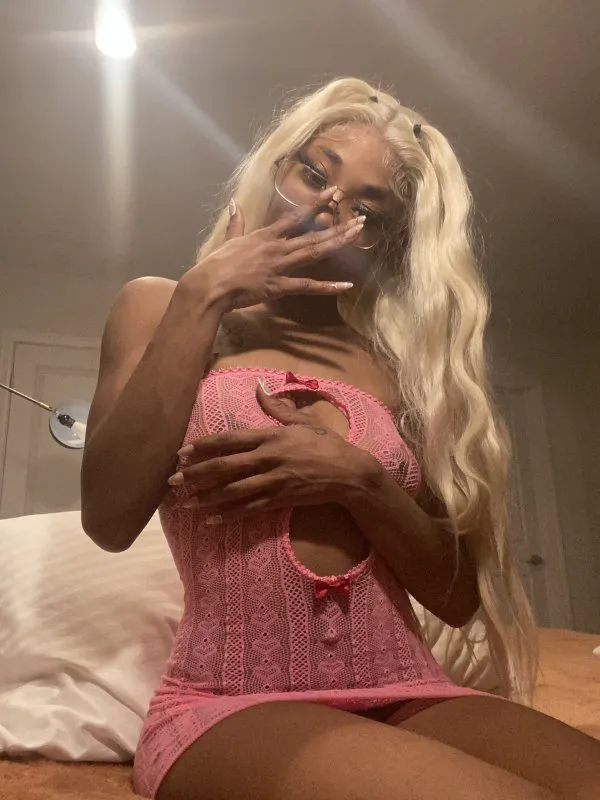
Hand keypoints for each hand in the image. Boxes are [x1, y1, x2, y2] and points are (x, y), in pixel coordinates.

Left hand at [167, 380, 378, 521]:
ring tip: (186, 503)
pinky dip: (229, 515)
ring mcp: (274, 480)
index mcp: (270, 435)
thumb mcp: (302, 420)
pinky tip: (211, 520)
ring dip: (207, 497)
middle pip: (225, 466)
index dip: (203, 446)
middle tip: (173, 480)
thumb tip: (258, 385)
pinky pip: (250, 509)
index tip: (182, 451)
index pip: (229, 439)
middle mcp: (268, 457)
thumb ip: (276, 406)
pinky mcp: (281, 499)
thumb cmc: (325, 443)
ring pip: (233, 491)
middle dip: (196, 474)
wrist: (349, 472)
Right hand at [181, 189, 363, 312]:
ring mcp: (280, 267)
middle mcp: (277, 248)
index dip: (316, 204)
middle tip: (359, 219)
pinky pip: (307, 286)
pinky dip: (327, 287)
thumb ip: (236, 221)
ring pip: (314, 253)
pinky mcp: (280, 286)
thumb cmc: (217, 264)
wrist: (210, 285)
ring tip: (357, 236)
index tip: (333, 193)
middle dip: (337, 226)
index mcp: (266, 236)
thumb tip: (234, 202)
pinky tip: (346, 286)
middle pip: (312, 234)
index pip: (295, 216)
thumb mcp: (228, 239)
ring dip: (337, 244)